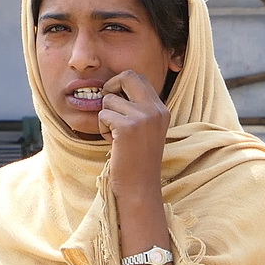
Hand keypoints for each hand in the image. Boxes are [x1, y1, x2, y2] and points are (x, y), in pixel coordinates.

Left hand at [98, 70, 169, 198]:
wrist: (140, 187)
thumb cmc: (137, 160)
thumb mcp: (146, 129)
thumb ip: (139, 108)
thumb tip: (115, 87)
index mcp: (162, 109)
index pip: (138, 77)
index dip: (121, 83)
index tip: (114, 98)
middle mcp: (155, 110)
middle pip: (127, 76)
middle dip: (111, 87)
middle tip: (108, 107)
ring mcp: (143, 118)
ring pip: (109, 100)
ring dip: (105, 117)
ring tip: (114, 136)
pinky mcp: (127, 128)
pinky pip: (103, 115)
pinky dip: (102, 129)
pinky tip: (112, 143)